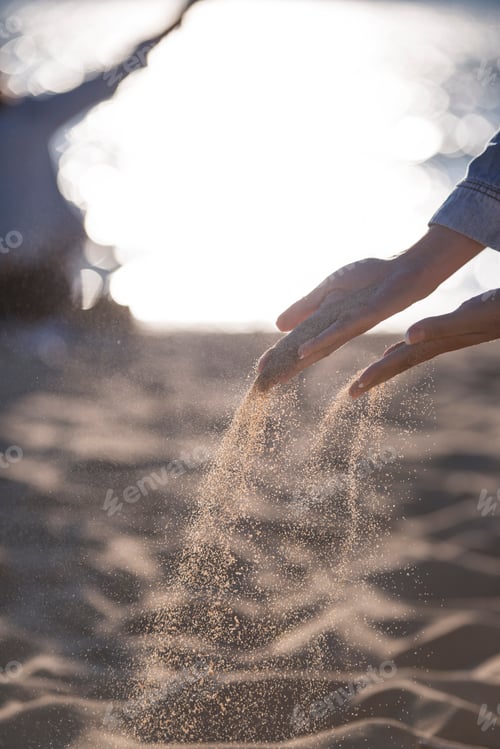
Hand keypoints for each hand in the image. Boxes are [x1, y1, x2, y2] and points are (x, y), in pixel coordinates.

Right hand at [256, 227, 484, 388]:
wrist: (404, 270)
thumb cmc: (370, 278)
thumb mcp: (328, 290)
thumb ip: (305, 307)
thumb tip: (278, 326)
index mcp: (324, 322)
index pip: (296, 342)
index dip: (278, 356)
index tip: (259, 371)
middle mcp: (334, 330)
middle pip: (305, 352)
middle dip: (283, 368)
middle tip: (262, 386)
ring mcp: (348, 326)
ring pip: (317, 348)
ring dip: (296, 363)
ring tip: (276, 377)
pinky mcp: (363, 318)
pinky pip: (337, 331)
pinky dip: (318, 341)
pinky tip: (302, 352)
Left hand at [349, 291, 499, 397]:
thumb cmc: (498, 310)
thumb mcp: (467, 316)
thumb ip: (438, 326)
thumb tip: (406, 337)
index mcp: (433, 344)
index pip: (396, 364)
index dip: (374, 376)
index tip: (352, 392)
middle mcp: (435, 344)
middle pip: (397, 365)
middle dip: (373, 379)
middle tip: (350, 394)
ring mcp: (443, 339)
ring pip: (407, 356)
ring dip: (386, 366)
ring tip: (368, 377)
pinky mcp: (450, 329)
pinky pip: (419, 344)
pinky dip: (404, 348)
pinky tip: (402, 346)